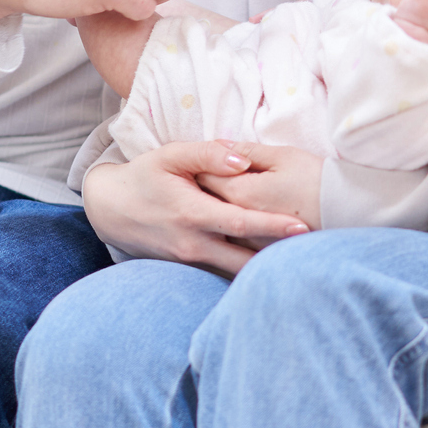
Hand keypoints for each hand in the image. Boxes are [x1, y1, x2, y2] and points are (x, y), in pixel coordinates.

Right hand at [82, 142, 309, 275]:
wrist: (110, 209)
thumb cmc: (144, 176)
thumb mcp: (169, 155)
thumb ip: (207, 154)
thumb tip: (242, 160)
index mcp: (192, 213)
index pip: (241, 225)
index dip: (273, 227)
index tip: (303, 228)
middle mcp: (193, 244)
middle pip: (245, 261)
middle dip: (279, 261)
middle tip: (316, 254)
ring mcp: (191, 261)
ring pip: (236, 272)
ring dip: (266, 269)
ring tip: (301, 262)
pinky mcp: (190, 268)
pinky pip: (223, 273)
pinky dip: (247, 271)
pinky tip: (272, 267)